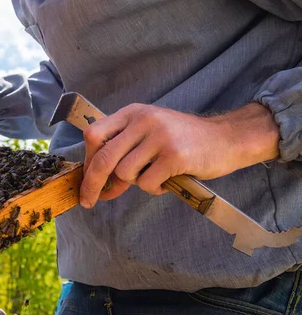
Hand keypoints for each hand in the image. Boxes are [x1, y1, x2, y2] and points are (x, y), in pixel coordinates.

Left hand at [80, 102, 279, 207]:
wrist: (228, 138)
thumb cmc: (184, 140)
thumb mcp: (150, 134)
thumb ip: (124, 153)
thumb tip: (99, 185)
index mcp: (133, 112)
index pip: (94, 134)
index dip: (87, 160)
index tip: (87, 179)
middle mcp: (143, 120)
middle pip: (103, 157)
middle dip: (92, 184)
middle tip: (88, 201)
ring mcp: (159, 136)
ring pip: (126, 173)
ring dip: (136, 182)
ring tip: (155, 175)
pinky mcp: (174, 155)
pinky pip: (147, 184)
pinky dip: (154, 189)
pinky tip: (168, 181)